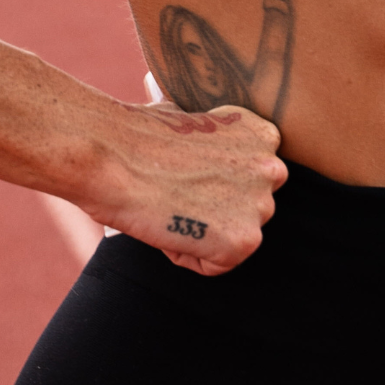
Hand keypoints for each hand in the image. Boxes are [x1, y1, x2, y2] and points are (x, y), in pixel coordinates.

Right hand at [90, 98, 286, 275]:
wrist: (113, 154)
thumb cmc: (139, 136)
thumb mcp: (193, 120)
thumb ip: (219, 142)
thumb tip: (211, 159)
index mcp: (262, 135)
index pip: (249, 178)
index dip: (213, 181)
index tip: (187, 172)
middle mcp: (271, 168)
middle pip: (246, 209)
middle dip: (215, 209)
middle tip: (176, 193)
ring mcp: (260, 205)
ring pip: (231, 237)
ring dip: (201, 232)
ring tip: (171, 206)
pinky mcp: (243, 241)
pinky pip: (214, 264)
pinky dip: (187, 255)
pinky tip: (168, 225)